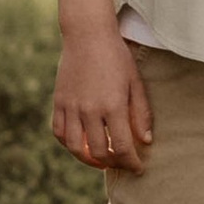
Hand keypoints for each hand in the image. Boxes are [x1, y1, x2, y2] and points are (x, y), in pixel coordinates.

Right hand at [52, 24, 152, 172]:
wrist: (88, 35)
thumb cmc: (117, 57)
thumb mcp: (135, 82)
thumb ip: (141, 113)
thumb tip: (145, 141)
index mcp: (112, 105)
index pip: (122, 147)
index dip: (131, 163)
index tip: (138, 168)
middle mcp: (89, 109)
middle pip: (98, 152)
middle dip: (112, 163)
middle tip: (121, 162)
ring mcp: (71, 106)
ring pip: (75, 147)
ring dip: (88, 159)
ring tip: (101, 159)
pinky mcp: (58, 102)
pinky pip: (59, 132)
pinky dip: (69, 144)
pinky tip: (81, 144)